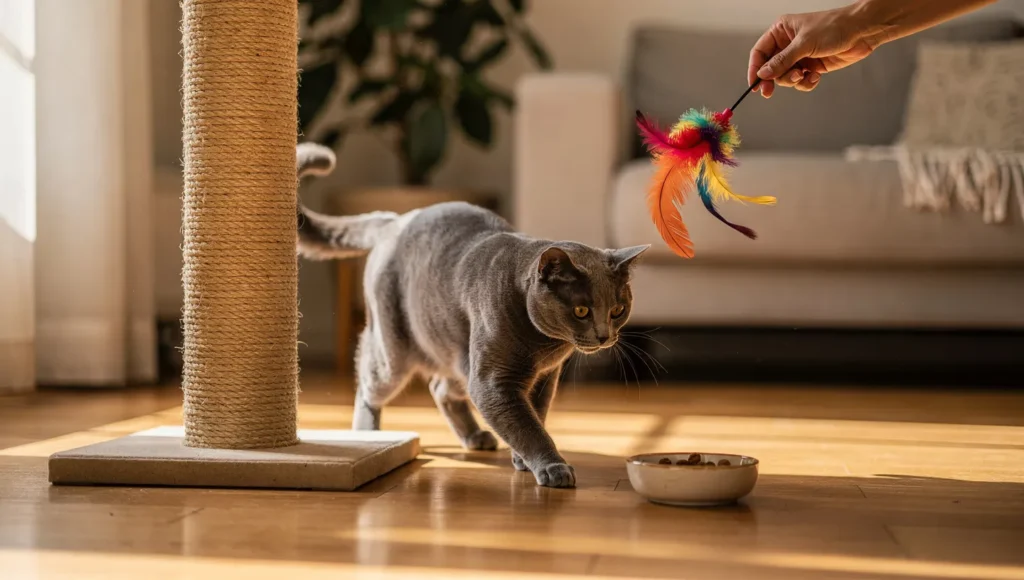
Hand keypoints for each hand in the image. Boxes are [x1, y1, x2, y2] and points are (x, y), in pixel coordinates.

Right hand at [748, 6, 876, 96]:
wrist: (861, 31)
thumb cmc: (834, 27)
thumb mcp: (804, 43)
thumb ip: (782, 60)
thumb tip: (763, 74)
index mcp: (781, 31)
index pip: (760, 52)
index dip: (755, 69)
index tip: (755, 84)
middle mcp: (788, 44)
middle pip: (770, 68)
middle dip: (774, 78)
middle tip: (770, 91)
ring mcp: (800, 56)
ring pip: (785, 77)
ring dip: (792, 80)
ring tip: (803, 75)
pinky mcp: (812, 66)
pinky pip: (800, 81)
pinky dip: (805, 82)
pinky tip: (815, 76)